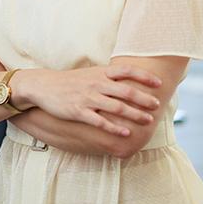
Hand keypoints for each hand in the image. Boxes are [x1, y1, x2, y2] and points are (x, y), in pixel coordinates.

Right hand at [16, 65, 161, 136]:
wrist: (44, 86)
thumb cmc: (70, 81)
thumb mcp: (89, 74)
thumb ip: (107, 76)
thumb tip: (128, 79)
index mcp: (99, 73)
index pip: (126, 71)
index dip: (144, 76)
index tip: (158, 83)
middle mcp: (96, 84)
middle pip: (126, 91)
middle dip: (144, 98)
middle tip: (157, 105)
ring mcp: (88, 98)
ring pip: (117, 107)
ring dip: (134, 114)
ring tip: (148, 121)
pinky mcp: (79, 111)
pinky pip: (100, 121)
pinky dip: (115, 127)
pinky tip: (126, 133)